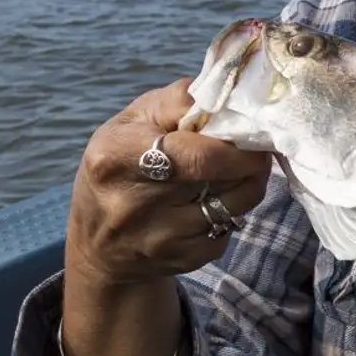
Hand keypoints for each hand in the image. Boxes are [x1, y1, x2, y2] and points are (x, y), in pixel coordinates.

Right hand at [65, 78, 272, 288]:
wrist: (97, 242)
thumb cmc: (121, 163)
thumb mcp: (133, 121)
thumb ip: (178, 101)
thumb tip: (227, 94)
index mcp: (114, 157)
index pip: (197, 152)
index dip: (234, 140)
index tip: (250, 128)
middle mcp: (131, 204)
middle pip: (219, 177)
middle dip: (250, 159)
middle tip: (258, 147)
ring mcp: (156, 239)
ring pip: (232, 206)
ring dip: (248, 185)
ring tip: (241, 171)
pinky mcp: (178, 262)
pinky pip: (227, 233)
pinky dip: (231, 215)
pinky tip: (215, 202)